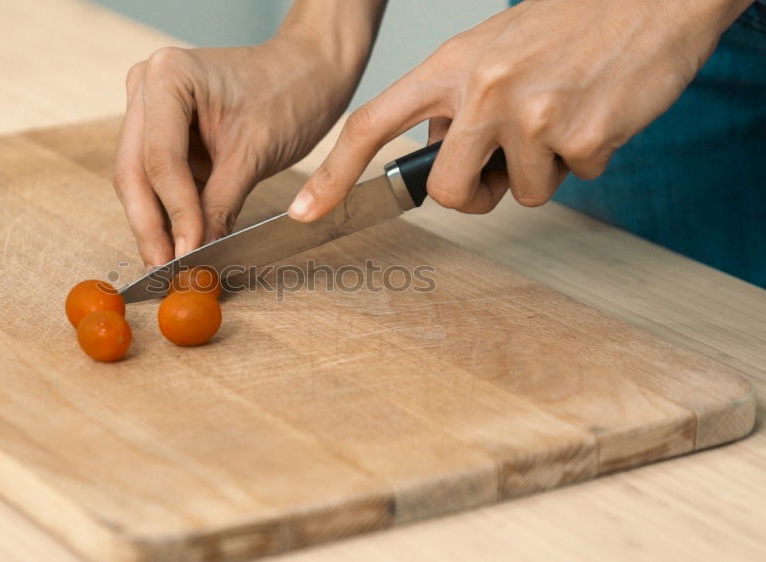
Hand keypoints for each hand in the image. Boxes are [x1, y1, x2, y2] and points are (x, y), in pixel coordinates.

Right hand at [113, 11, 378, 267]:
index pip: (159, 159)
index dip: (173, 213)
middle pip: (134, 170)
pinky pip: (155, 178)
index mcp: (167, 76)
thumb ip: (219, 206)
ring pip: (139, 179)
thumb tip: (194, 256)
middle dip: (152, 225)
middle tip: (165, 271)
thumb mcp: (254, 155)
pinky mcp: (162, 130)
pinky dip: (168, 210)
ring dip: (156, 223)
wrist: (309, 71)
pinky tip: (179, 243)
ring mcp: (149, 107)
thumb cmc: (290, 95)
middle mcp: (146, 85)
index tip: (187, 255)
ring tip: (173, 265)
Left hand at [288, 0, 752, 219]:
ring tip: (563, 113)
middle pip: (448, 191)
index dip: (334, 173)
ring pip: (521, 193)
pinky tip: (596, 112)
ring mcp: (532, 115)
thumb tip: (435, 153)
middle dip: (476, 193)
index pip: (372, 124)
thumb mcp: (489, 50)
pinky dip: (588, 157)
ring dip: (543, 169)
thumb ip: (453, 101)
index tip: (307, 210)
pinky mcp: (583, 136)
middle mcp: (482, 90)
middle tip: (505, 163)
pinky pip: (575, 179)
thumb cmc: (567, 26)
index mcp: (449, 66)